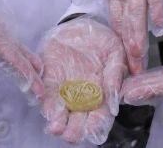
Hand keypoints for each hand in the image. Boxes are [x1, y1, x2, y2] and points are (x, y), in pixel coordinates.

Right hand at [0, 0, 43, 99]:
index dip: (14, 64)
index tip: (29, 78)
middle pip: (7, 59)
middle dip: (24, 76)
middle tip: (41, 95)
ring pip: (10, 56)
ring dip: (25, 71)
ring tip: (41, 87)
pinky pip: (9, 47)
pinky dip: (22, 57)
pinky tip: (35, 65)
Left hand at [40, 17, 126, 144]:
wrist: (79, 27)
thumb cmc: (101, 41)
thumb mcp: (115, 52)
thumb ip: (116, 73)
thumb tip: (115, 97)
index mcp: (100, 94)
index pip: (99, 116)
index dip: (97, 125)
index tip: (94, 131)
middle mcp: (82, 98)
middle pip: (78, 121)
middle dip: (74, 131)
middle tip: (71, 135)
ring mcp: (65, 91)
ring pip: (61, 114)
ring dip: (58, 123)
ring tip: (57, 127)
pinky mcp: (49, 82)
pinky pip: (47, 97)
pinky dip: (47, 105)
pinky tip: (48, 112)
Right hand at [79, 0, 162, 73]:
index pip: (116, 17)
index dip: (117, 37)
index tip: (118, 60)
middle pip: (129, 20)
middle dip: (130, 45)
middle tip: (132, 70)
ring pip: (140, 11)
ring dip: (139, 32)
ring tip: (139, 54)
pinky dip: (155, 5)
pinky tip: (158, 23)